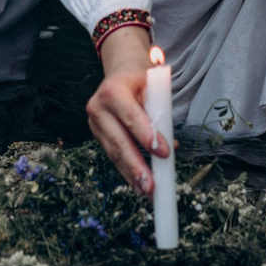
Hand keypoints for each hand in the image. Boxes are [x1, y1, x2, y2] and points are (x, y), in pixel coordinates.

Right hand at [86, 23, 167, 191]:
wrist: (120, 73)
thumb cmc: (142, 81)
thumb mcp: (153, 87)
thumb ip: (160, 112)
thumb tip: (170, 146)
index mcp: (113, 90)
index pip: (131, 116)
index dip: (146, 135)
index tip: (163, 152)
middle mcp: (97, 107)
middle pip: (119, 141)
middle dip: (137, 165)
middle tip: (152, 185)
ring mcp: (94, 123)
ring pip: (114, 153)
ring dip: (132, 174)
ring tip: (148, 191)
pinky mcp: (97, 135)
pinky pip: (113, 156)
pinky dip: (127, 171)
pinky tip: (138, 185)